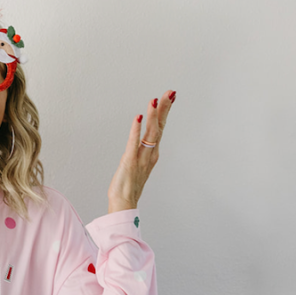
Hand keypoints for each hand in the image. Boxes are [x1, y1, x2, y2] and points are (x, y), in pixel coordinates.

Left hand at [106, 90, 174, 212]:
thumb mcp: (139, 164)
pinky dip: (136, 130)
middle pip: (159, 127)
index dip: (165, 112)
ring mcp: (141, 157)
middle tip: (170, 92)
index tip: (170, 96)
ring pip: (150, 133)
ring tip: (155, 100)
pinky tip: (138, 118)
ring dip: (153, 116)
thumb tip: (144, 140)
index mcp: (152, 153)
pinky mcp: (130, 161)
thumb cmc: (130, 184)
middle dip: (164, 109)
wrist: (124, 202)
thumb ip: (143, 151)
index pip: (160, 128)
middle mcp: (150, 153)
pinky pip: (134, 143)